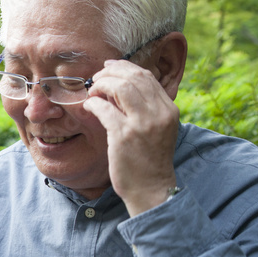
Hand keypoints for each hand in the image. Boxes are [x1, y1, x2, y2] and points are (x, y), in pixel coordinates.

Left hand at [83, 59, 179, 216]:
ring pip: (120, 88)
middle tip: (96, 78)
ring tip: (92, 91)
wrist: (150, 189)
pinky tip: (88, 106)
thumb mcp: (156, 130)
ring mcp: (142, 124)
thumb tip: (117, 90)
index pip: (147, 77)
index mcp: (168, 109)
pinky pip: (104, 109)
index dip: (125, 68)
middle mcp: (159, 113)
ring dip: (101, 84)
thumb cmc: (149, 161)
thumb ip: (143, 110)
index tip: (109, 67)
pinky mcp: (124, 136)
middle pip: (133, 77)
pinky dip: (94, 103)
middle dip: (110, 72)